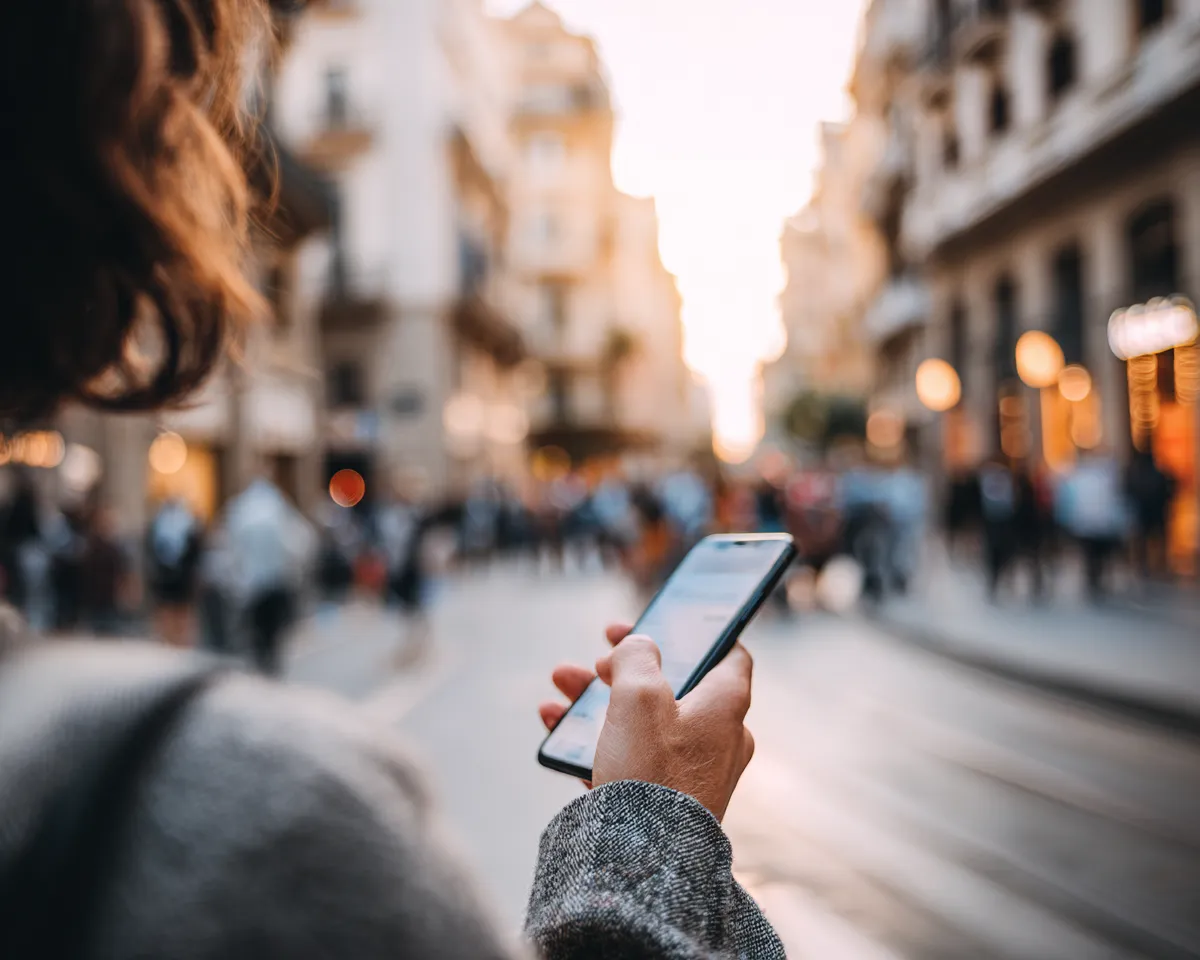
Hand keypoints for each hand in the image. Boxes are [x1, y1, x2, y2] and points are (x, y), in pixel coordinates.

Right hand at [540, 624, 755, 821]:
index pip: (729, 654)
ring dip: (599, 703)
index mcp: (726, 705)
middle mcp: (719, 738)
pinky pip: (633, 759)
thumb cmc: (651, 770)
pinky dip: (599, 740)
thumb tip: (638, 647)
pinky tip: (556, 731)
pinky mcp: (669, 802)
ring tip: (556, 695)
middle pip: (672, 688)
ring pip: (645, 723)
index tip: (657, 624)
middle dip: (623, 671)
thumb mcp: (639, 694)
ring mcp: (695, 773)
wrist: (645, 860)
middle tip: (593, 661)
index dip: (693, 633)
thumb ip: (637, 656)